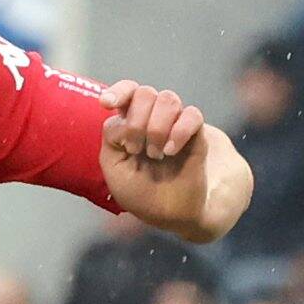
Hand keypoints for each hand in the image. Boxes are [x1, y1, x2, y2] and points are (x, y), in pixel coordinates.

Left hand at [99, 79, 206, 193]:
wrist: (172, 212)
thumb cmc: (141, 192)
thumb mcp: (114, 169)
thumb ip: (111, 138)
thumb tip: (123, 117)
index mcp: (131, 122)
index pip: (127, 91)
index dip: (117, 92)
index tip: (106, 104)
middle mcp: (153, 117)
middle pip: (144, 93)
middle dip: (136, 122)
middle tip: (136, 150)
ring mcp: (176, 122)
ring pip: (168, 98)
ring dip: (156, 128)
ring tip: (156, 155)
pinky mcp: (197, 132)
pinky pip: (192, 115)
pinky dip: (179, 131)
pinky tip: (170, 151)